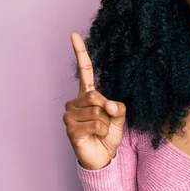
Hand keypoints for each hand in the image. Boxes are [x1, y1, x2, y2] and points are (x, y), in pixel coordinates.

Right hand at [62, 32, 126, 169]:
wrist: (103, 156)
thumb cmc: (109, 134)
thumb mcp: (119, 117)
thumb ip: (117, 107)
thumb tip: (109, 105)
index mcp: (88, 94)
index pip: (84, 70)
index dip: (80, 52)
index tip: (74, 34)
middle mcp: (75, 102)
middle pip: (94, 95)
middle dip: (106, 109)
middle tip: (108, 120)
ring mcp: (70, 115)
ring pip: (96, 111)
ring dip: (105, 124)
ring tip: (100, 131)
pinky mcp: (70, 129)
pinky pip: (94, 124)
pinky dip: (102, 131)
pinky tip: (96, 136)